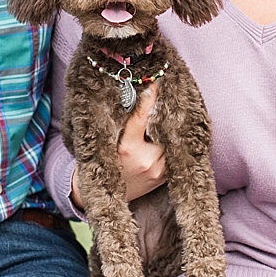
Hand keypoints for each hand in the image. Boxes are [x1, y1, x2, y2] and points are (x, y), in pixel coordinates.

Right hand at [71, 85, 165, 208]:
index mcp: (126, 147)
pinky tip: (163, 140)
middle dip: (160, 117)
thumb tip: (136, 95)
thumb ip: (122, 121)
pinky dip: (169, 146)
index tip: (155, 83)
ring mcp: (157, 170)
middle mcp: (145, 159)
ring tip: (161, 124)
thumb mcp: (107, 139)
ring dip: (166, 132)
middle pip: (160, 128)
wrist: (103, 193)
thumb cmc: (103, 160)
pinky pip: (172, 156)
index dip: (149, 98)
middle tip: (162, 102)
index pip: (141, 116)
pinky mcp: (164, 178)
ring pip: (169, 141)